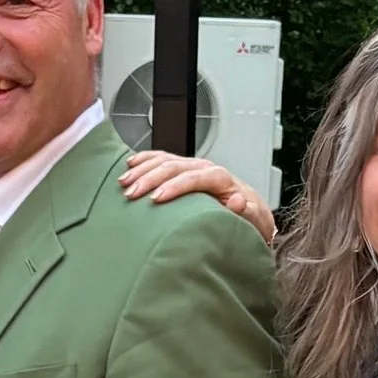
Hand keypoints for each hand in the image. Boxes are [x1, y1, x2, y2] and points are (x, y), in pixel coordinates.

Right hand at [118, 151, 277, 248]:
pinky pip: (162, 158)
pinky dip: (145, 159)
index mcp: (221, 179)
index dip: (175, 186)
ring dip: (142, 169)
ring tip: (124, 182)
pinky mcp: (184, 169)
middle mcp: (206, 168)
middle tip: (132, 193)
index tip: (156, 198)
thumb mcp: (254, 219)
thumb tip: (237, 201)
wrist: (248, 210)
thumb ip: (248, 211)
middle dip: (151, 178)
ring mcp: (193, 166)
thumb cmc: (248, 217)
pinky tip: (130, 164)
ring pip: (165, 160)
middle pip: (175, 166)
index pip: (195, 177)